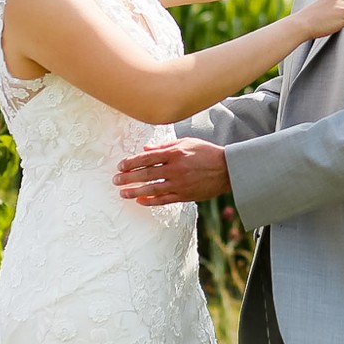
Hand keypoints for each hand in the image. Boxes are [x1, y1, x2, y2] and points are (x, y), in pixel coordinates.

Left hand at [114, 138, 230, 204]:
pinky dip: (151, 201)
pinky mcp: (185, 195)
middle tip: (115, 180)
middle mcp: (175, 169)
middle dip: (128, 177)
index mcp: (175, 153)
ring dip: (135, 191)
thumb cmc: (207, 153)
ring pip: (152, 188)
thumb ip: (165, 146)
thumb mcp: (186, 143)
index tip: (120, 166)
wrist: (227, 169)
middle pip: (146, 174)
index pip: (147, 158)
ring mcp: (180, 183)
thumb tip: (145, 149)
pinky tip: (140, 201)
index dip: (131, 162)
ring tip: (123, 193)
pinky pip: (165, 199)